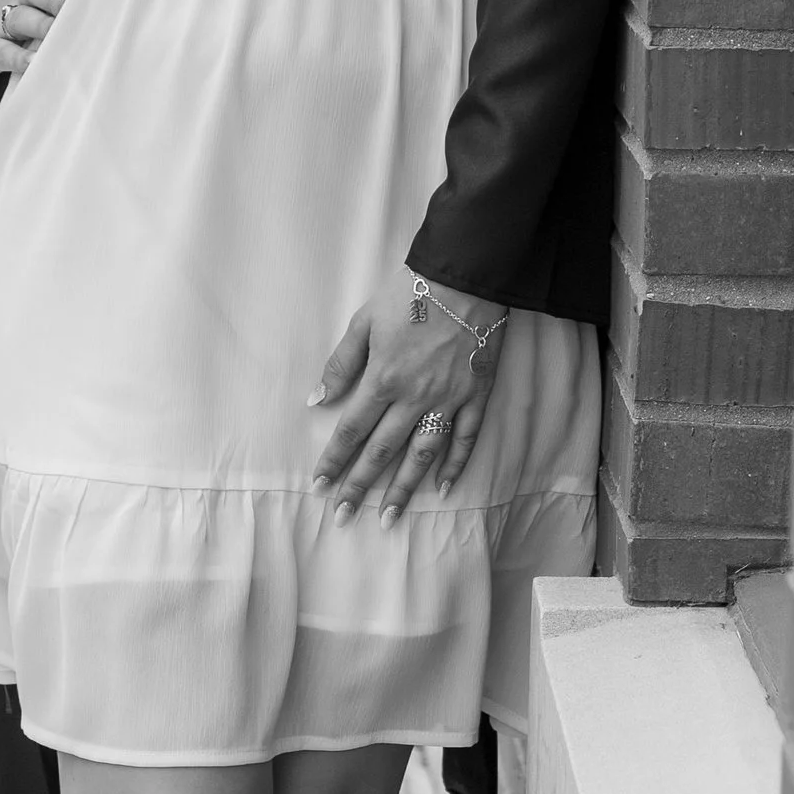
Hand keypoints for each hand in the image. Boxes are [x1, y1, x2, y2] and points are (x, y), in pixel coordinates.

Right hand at [0, 0, 73, 81]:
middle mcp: (20, 1)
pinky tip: (34, 62)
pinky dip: (19, 58)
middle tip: (69, 7)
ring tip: (55, 32)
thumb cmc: (17, 23)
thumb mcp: (36, 7)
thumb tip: (103, 7)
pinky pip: (5, 52)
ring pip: (21, 18)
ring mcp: (2, 25)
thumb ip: (63, 2)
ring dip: (40, 25)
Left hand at [310, 268, 506, 524]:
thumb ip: (341, 363)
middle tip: (343, 517)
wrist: (466, 275)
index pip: (352, 430)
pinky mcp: (476, 394)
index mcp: (383, 379)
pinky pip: (465, 437)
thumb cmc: (410, 293)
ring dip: (404, 489)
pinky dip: (454, 464)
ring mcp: (449, 399)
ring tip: (389, 517)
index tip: (319, 486)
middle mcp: (415, 397)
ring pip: (422, 454)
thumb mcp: (364, 320)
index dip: (334, 460)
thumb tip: (317, 399)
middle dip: (360, 486)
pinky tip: (442, 488)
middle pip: (382, 451)